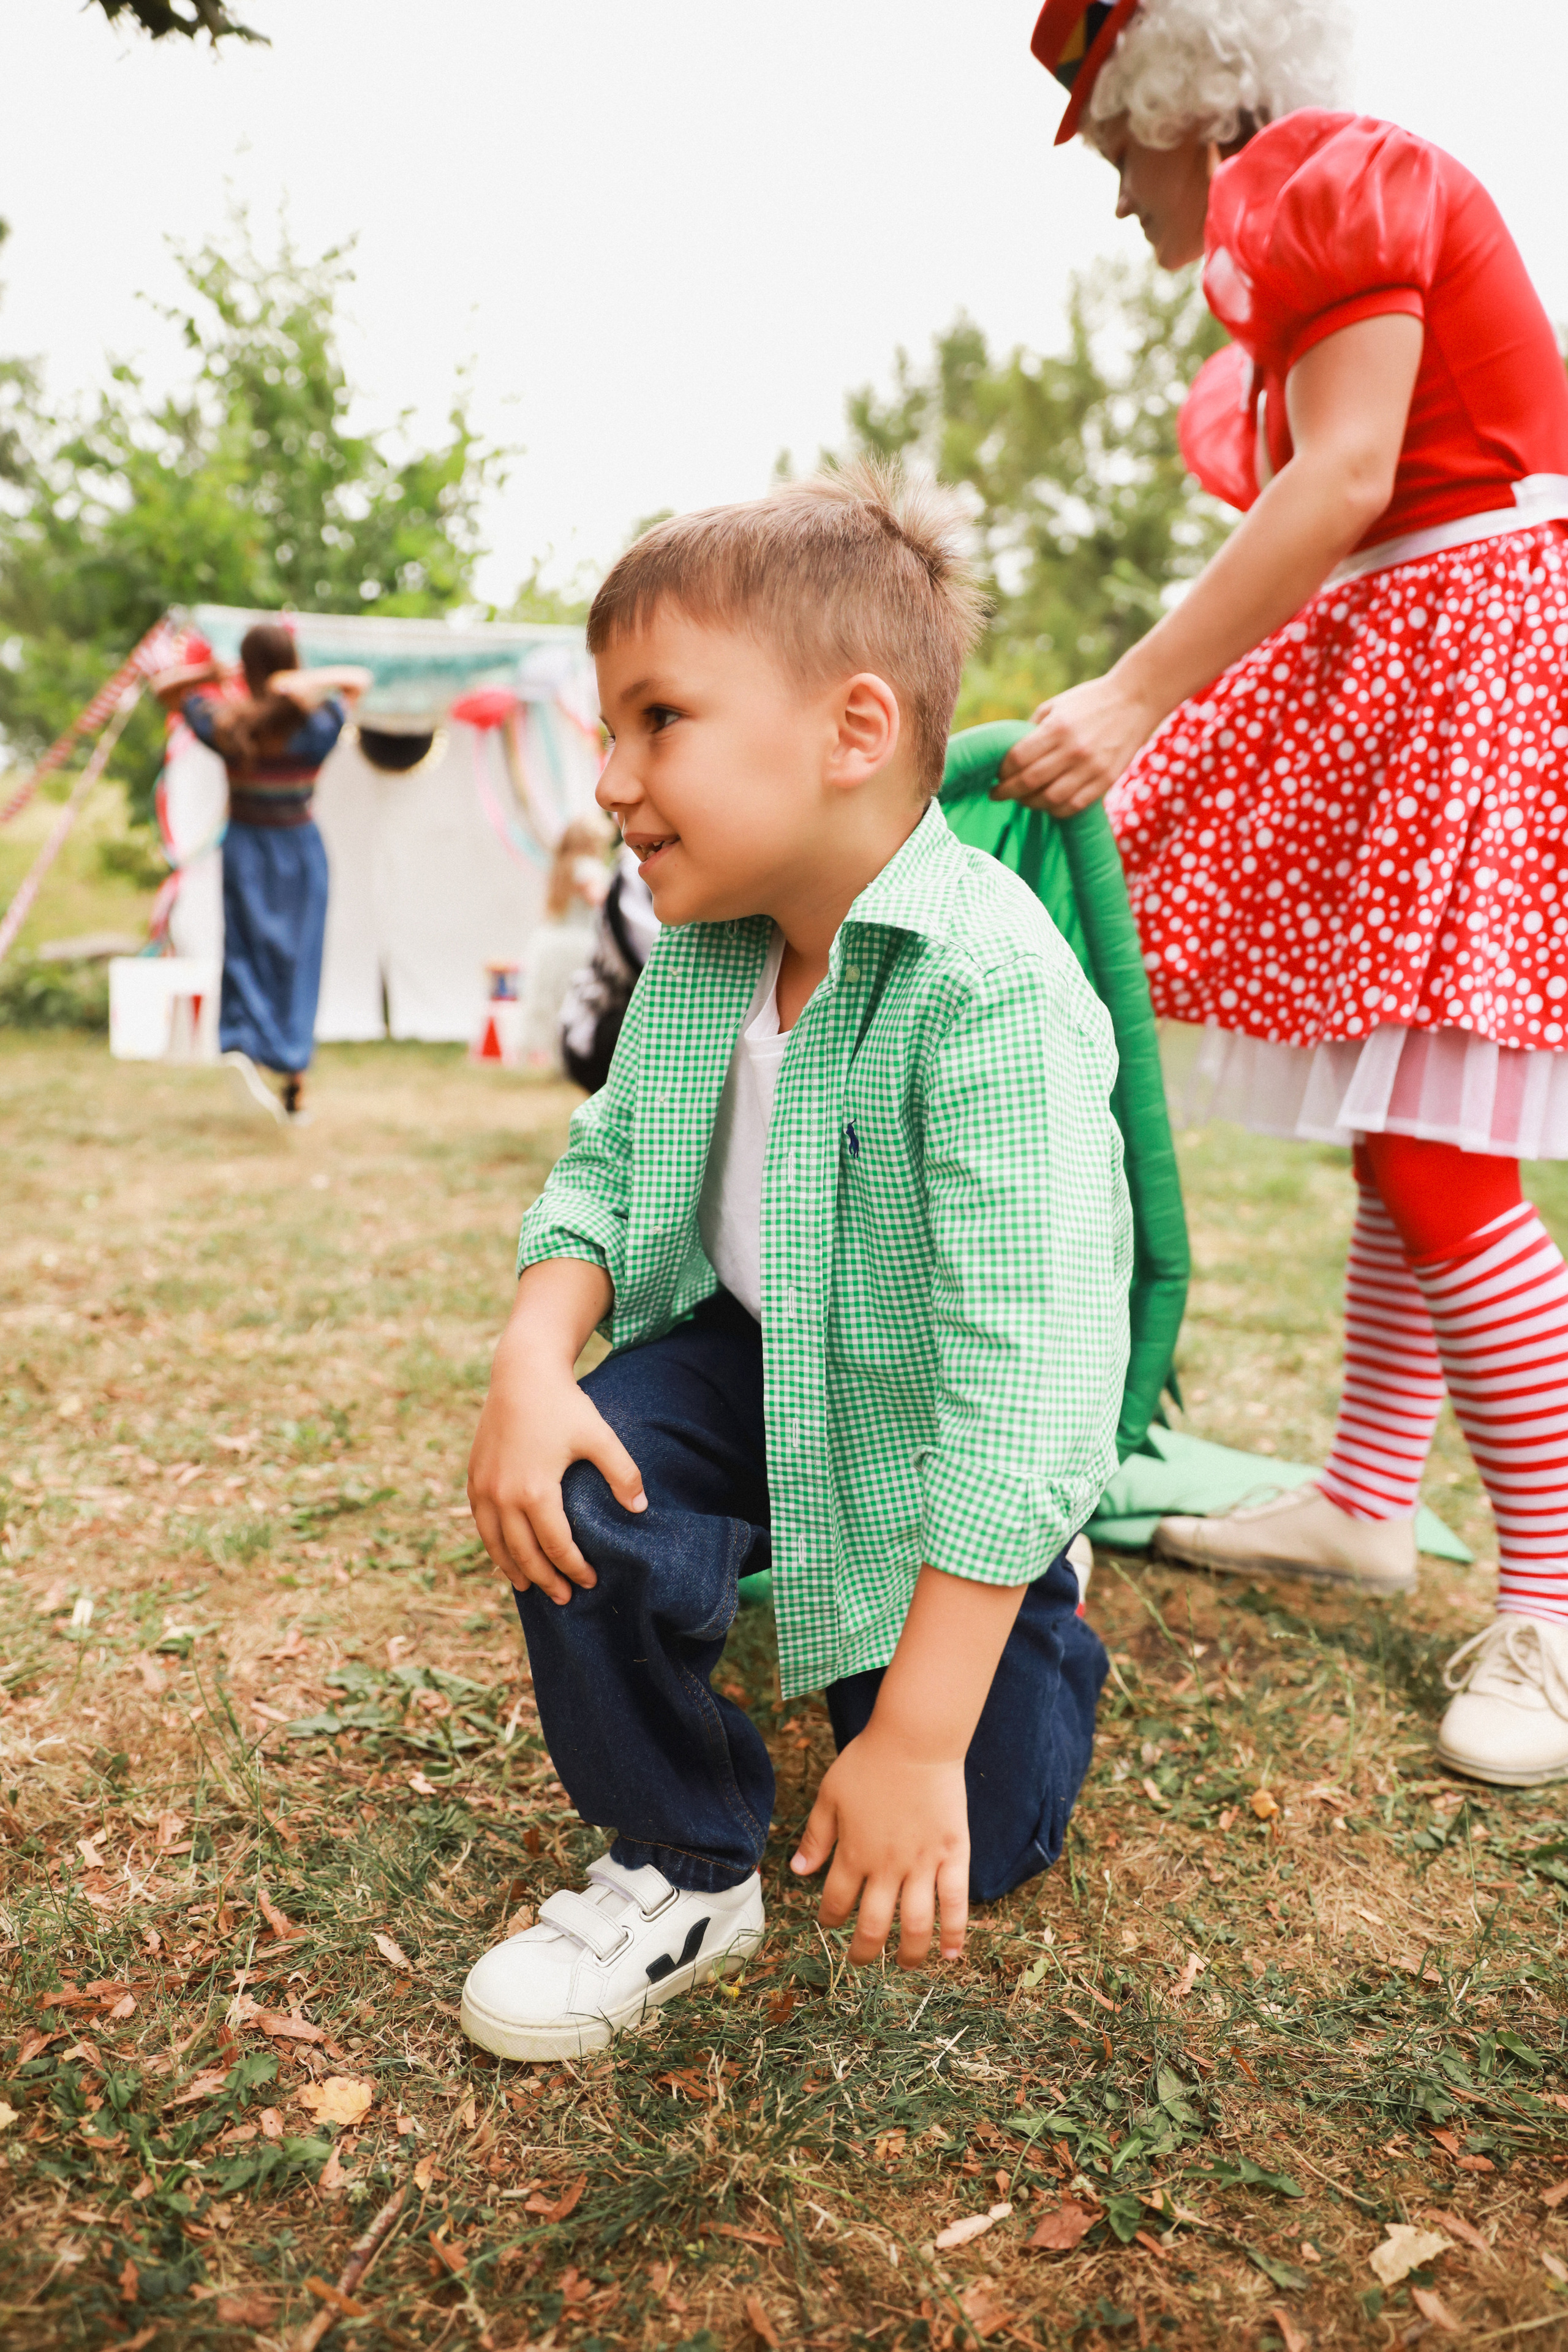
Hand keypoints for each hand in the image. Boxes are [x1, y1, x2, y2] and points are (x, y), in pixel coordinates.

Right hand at [466, 1271, 644, 1602]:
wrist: (521, 1374)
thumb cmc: (564, 1405)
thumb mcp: (600, 1436)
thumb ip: (623, 1473)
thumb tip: (641, 1508)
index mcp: (535, 1491)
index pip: (556, 1546)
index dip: (574, 1567)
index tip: (591, 1581)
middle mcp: (503, 1496)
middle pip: (524, 1553)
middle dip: (547, 1579)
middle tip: (565, 1598)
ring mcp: (484, 1488)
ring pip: (496, 1543)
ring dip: (514, 1569)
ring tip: (531, 1587)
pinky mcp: (474, 1477)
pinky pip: (481, 1523)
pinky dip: (494, 1544)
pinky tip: (506, 1553)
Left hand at [790, 1722, 969, 1966]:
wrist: (915, 1739)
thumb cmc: (869, 1762)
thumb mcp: (830, 1795)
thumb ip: (816, 1836)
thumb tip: (799, 1872)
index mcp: (853, 1854)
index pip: (836, 1902)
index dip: (830, 1919)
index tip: (830, 1922)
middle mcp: (886, 1867)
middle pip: (873, 1925)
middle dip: (864, 1950)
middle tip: (861, 1959)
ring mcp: (923, 1865)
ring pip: (915, 1925)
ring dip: (908, 1953)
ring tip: (904, 1965)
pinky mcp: (954, 1856)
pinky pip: (956, 1903)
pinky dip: (954, 1933)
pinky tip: (951, 1954)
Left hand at [993, 673, 1160, 816]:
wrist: (1135, 700)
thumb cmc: (1089, 702)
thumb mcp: (1055, 706)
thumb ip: (1031, 730)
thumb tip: (1008, 757)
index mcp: (1057, 728)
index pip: (1017, 759)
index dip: (1002, 771)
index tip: (996, 775)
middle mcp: (1074, 750)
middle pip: (1029, 782)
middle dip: (1007, 792)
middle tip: (997, 794)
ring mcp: (1092, 767)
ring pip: (1050, 799)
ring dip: (1030, 803)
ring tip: (1023, 799)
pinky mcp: (1106, 780)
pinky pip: (1074, 806)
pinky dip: (1055, 809)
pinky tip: (1047, 803)